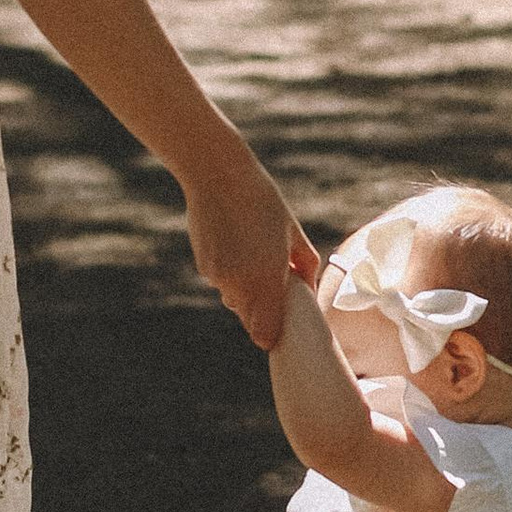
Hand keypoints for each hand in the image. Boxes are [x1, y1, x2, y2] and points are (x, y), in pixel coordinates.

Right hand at [183, 148, 307, 349]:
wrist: (218, 176)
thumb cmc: (262, 201)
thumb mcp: (293, 232)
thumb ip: (305, 266)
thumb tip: (308, 289)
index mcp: (267, 279)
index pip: (264, 334)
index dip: (272, 335)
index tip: (281, 326)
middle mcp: (239, 284)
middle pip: (249, 318)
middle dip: (261, 309)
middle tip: (274, 282)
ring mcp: (218, 276)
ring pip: (233, 299)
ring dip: (245, 290)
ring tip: (253, 256)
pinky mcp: (204, 265)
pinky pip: (221, 281)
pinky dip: (229, 273)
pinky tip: (235, 244)